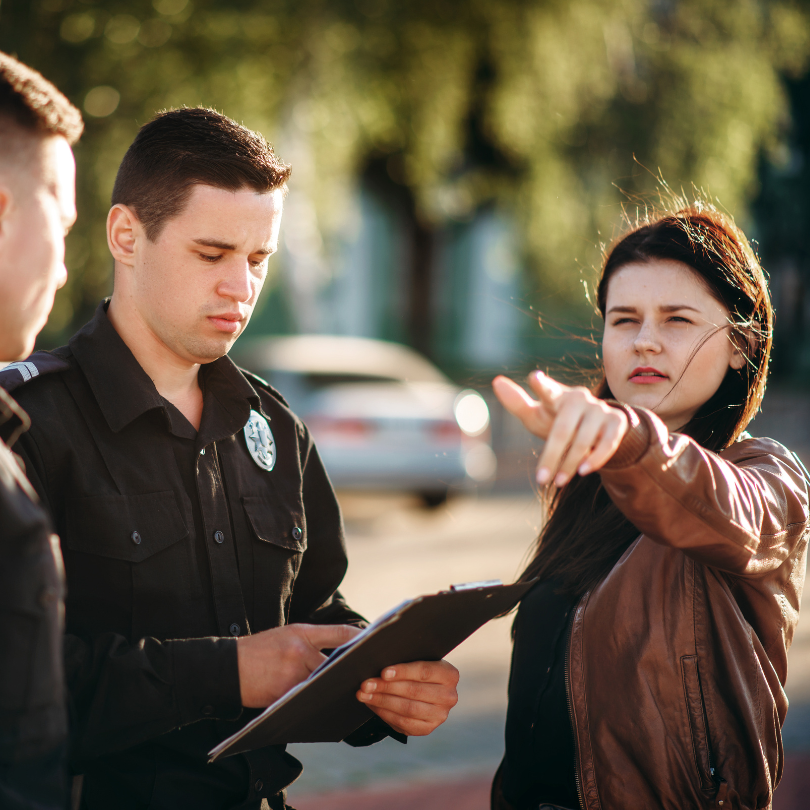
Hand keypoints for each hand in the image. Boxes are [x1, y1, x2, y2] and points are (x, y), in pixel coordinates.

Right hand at [237, 623, 361, 706]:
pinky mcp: (286, 697)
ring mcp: (293, 676)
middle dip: (353, 668)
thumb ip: (314, 639)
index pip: (341, 633)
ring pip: (326, 684)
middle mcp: (299, 652)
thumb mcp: (287, 633)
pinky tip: (330, 702)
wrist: (228, 668)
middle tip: (370, 672)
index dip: (361, 638)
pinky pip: (310, 700)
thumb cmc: (259, 649)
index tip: (375, 643)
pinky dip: (320, 700)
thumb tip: (345, 645)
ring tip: (354, 688)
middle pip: (338, 663)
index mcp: (301, 633)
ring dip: (339, 687)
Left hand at [356, 660, 458, 735]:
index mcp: (450, 674)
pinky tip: (372, 705)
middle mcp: (449, 696)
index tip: (383, 672)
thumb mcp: (418, 658)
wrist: (424, 687)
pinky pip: (403, 723)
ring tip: (364, 694)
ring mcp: (440, 715)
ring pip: (407, 709)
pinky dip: (384, 713)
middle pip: (413, 691)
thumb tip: (379, 659)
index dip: (403, 672)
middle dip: (386, 687)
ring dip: (381, 701)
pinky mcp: (427, 728)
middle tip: (366, 684)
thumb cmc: (416, 668)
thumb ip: (405, 657)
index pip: (425, 672)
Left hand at [492, 371, 627, 486]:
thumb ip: (517, 403)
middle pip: (562, 430)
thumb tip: (496, 381)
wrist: (595, 428)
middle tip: (541, 480)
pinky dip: (596, 459)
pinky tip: (584, 472)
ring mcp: (599, 409)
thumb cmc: (557, 420)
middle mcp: (579, 398)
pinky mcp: (616, 422)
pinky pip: (607, 443)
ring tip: (557, 482)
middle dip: (551, 457)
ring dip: (570, 465)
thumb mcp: (536, 415)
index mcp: (556, 396)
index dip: (541, 385)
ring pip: (583, 440)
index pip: (547, 390)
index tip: (534, 378)